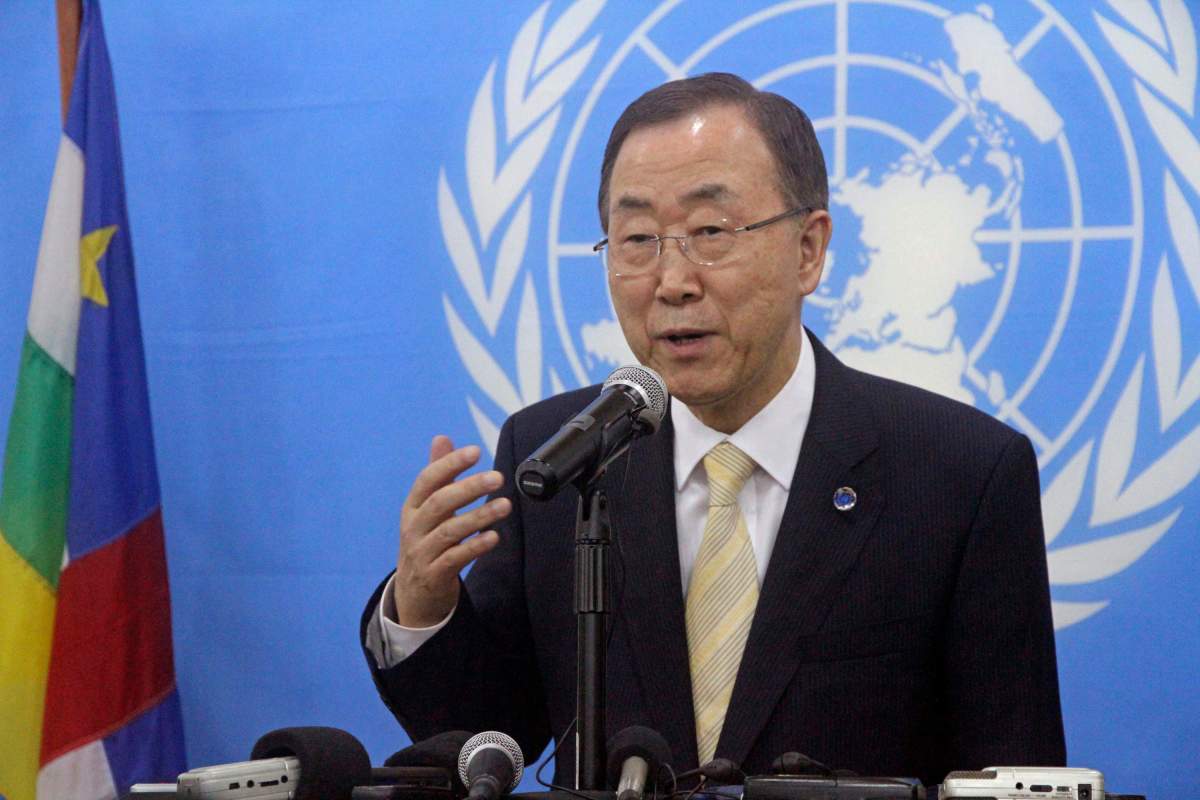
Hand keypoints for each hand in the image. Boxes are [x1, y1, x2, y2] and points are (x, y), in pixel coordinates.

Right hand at [393, 435, 510, 626]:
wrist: (414, 595)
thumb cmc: (425, 543)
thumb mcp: (426, 510)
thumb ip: (438, 475)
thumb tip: (442, 438)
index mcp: (412, 507)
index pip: (427, 480)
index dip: (450, 463)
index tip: (475, 451)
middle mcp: (413, 527)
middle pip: (439, 503)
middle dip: (469, 488)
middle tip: (498, 477)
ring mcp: (422, 552)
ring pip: (449, 531)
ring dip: (479, 516)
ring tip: (505, 505)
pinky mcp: (434, 575)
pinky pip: (455, 558)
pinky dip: (475, 546)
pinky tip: (494, 536)